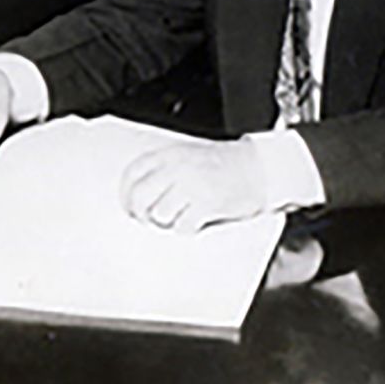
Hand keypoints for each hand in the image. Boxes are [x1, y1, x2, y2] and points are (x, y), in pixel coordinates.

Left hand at [119, 139, 267, 233]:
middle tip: (149, 220)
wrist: (258, 167)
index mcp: (169, 154)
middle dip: (141, 213)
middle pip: (139, 197)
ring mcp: (191, 185)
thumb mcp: (189, 156)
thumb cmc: (224, 164)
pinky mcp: (206, 204)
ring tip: (179, 218)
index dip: (126, 194)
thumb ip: (165, 169)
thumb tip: (142, 196)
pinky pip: (182, 226)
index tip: (129, 207)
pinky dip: (186, 229)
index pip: (132, 174)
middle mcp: (177, 167)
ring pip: (159, 214)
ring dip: (166, 222)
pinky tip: (195, 222)